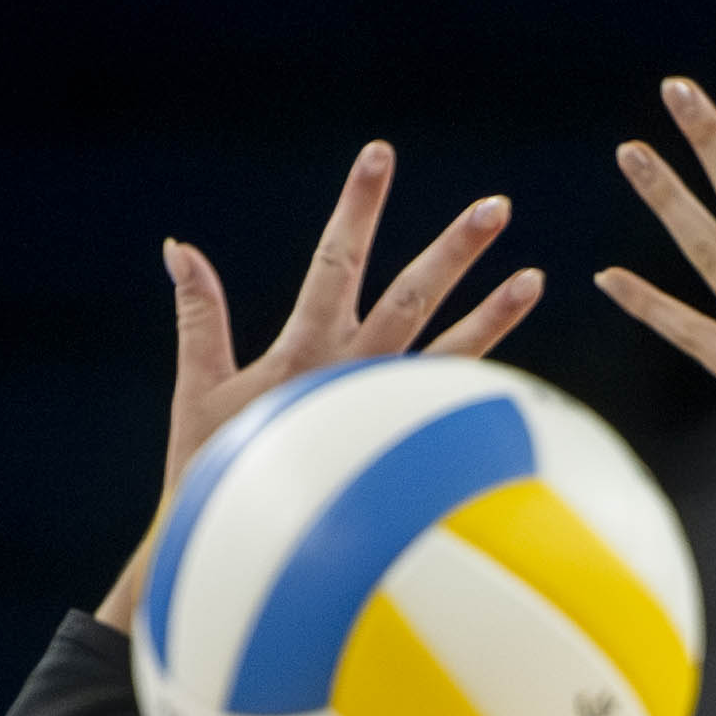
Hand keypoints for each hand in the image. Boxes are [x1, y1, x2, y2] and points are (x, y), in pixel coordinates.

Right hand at [105, 147, 536, 617]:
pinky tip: (516, 367)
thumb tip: (178, 246)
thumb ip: (198, 314)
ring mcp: (386, 413)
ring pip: (453, 353)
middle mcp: (356, 374)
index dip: (358, 206)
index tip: (380, 155)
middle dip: (455, 248)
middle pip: (414, 295)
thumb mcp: (200, 389)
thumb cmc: (211, 475)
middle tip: (498, 206)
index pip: (337, 259)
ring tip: (537, 278)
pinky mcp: (404, 449)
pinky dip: (485, 384)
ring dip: (496, 315)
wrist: (241, 560)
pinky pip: (453, 409)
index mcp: (306, 351)